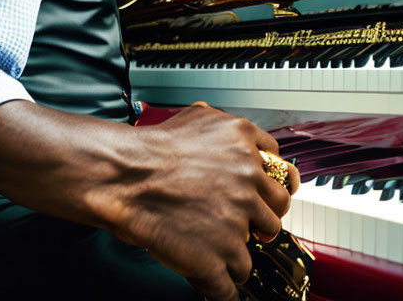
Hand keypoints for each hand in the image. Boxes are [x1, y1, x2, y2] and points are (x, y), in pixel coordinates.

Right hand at [107, 102, 299, 300]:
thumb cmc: (148, 150)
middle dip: (264, 217)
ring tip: (218, 249)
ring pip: (257, 244)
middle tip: (253, 225)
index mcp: (244, 142)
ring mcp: (238, 218)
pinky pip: (232, 282)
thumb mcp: (196, 119)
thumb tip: (238, 143)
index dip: (268, 185)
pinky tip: (211, 281)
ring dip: (239, 249)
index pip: (280, 168)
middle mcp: (248, 178)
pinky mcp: (222, 254)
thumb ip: (225, 129)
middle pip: (278, 207)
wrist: (123, 176)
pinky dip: (222, 286)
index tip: (264, 195)